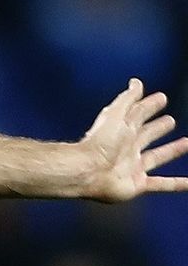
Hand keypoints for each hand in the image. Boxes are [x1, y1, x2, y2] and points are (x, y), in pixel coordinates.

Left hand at [78, 79, 187, 199]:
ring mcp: (133, 167)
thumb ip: (127, 98)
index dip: (150, 106)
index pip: (140, 114)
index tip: (162, 98)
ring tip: (186, 143)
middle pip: (147, 135)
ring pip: (157, 157)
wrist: (88, 171)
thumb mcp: (115, 114)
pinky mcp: (137, 184)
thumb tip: (136, 81)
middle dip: (158, 128)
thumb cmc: (99, 142)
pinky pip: (161, 184)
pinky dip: (176, 185)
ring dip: (171, 151)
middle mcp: (128, 148)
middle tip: (170, 121)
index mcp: (123, 130)